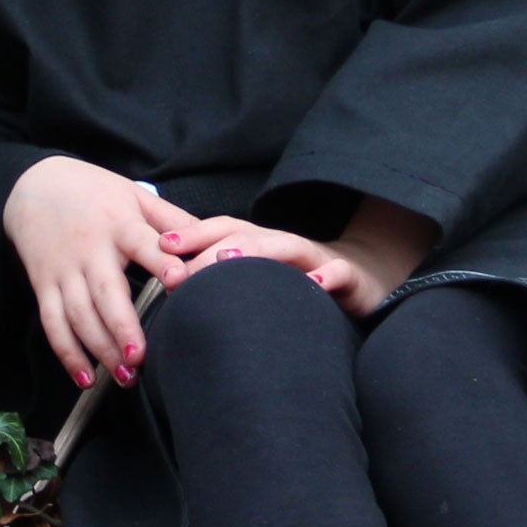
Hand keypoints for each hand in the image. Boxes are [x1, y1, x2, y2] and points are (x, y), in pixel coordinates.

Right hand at [2, 157, 190, 388]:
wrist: (33, 184)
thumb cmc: (94, 192)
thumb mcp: (134, 195)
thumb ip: (171, 220)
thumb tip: (209, 242)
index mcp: (119, 224)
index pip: (143, 244)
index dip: (161, 262)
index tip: (179, 281)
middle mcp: (90, 249)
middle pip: (105, 292)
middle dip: (123, 327)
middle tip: (142, 358)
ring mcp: (63, 269)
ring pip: (79, 314)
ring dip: (100, 348)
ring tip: (125, 376)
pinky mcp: (43, 284)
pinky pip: (52, 323)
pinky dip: (67, 353)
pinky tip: (86, 378)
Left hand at [161, 197, 437, 318]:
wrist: (365, 283)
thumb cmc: (301, 288)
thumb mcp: (261, 285)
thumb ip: (226, 284)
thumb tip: (172, 295)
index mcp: (260, 245)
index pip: (222, 231)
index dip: (192, 234)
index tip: (160, 245)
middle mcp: (285, 245)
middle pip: (245, 235)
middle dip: (210, 246)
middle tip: (180, 267)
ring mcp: (318, 259)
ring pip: (286, 246)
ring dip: (257, 250)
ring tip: (228, 260)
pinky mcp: (349, 278)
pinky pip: (339, 274)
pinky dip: (326, 277)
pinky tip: (314, 285)